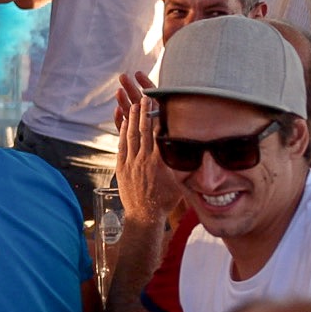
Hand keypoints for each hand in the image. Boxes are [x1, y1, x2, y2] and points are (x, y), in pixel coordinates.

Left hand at [114, 80, 178, 226]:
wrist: (145, 215)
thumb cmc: (165, 200)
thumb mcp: (179, 181)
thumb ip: (181, 163)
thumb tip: (189, 148)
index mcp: (160, 161)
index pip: (158, 132)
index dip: (158, 116)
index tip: (159, 102)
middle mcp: (144, 159)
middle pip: (143, 129)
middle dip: (143, 111)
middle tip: (144, 96)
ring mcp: (131, 162)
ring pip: (131, 135)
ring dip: (131, 117)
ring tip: (133, 103)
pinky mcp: (121, 167)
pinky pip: (121, 145)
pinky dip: (122, 131)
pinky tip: (124, 122)